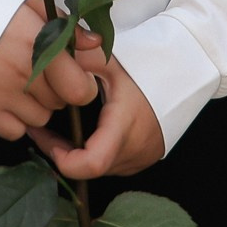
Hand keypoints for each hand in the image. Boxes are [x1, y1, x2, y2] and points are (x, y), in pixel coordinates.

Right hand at [0, 0, 99, 141]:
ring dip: (37, 104)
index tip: (72, 71)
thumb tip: (97, 46)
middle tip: (42, 71)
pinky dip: (14, 119)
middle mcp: (22, 72)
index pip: (79, 89)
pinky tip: (6, 96)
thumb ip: (67, 26)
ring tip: (20, 80)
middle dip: (58, 90)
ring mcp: (0, 93)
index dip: (81, 82)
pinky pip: (14, 130)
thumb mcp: (31, 3)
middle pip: (61, 103)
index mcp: (39, 43)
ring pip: (40, 118)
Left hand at [30, 49, 163, 179]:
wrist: (184, 74)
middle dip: (63, 153)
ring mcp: (142, 157)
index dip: (62, 159)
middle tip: (42, 129)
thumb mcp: (110, 60)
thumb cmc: (146, 66)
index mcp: (124, 126)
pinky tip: (88, 133)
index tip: (44, 136)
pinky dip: (96, 152)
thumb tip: (49, 58)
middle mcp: (135, 149)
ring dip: (79, 154)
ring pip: (101, 168)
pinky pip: (114, 164)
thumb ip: (79, 61)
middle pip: (90, 168)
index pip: (91, 163)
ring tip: (60, 130)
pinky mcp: (146, 158)